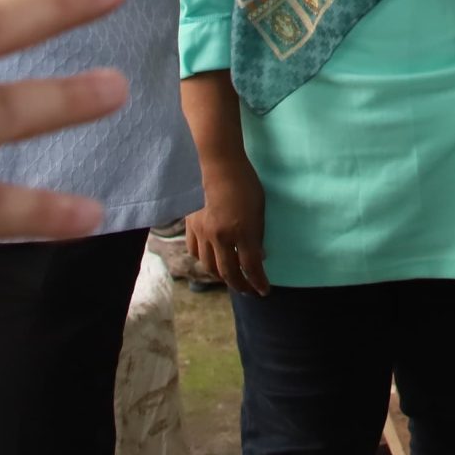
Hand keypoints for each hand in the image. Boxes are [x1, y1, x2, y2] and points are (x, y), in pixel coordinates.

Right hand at [185, 155, 268, 294]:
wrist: (217, 164)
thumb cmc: (245, 182)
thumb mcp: (260, 209)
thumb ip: (258, 235)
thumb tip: (259, 257)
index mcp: (242, 231)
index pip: (251, 266)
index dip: (258, 282)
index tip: (264, 291)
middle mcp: (220, 236)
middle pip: (228, 272)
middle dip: (241, 285)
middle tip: (249, 290)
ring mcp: (202, 232)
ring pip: (209, 266)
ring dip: (222, 277)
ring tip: (232, 279)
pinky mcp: (190, 226)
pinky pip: (195, 252)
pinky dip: (205, 261)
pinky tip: (212, 261)